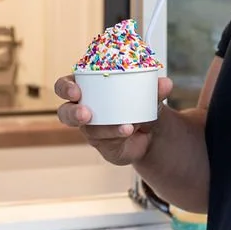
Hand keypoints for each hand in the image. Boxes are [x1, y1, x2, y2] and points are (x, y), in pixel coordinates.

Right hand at [54, 74, 173, 165]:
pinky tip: (130, 130)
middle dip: (73, 113)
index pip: (65, 86)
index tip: (75, 90)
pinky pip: (106, 142)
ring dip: (105, 128)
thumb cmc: (139, 103)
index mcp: (86, 90)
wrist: (150, 129)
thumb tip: (165, 83)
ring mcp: (91, 130)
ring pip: (88, 131)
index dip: (65, 88)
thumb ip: (154, 89)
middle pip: (65, 113)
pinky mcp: (103, 146)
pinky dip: (119, 135)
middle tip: (86, 113)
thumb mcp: (147, 94)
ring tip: (125, 126)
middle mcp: (82, 111)